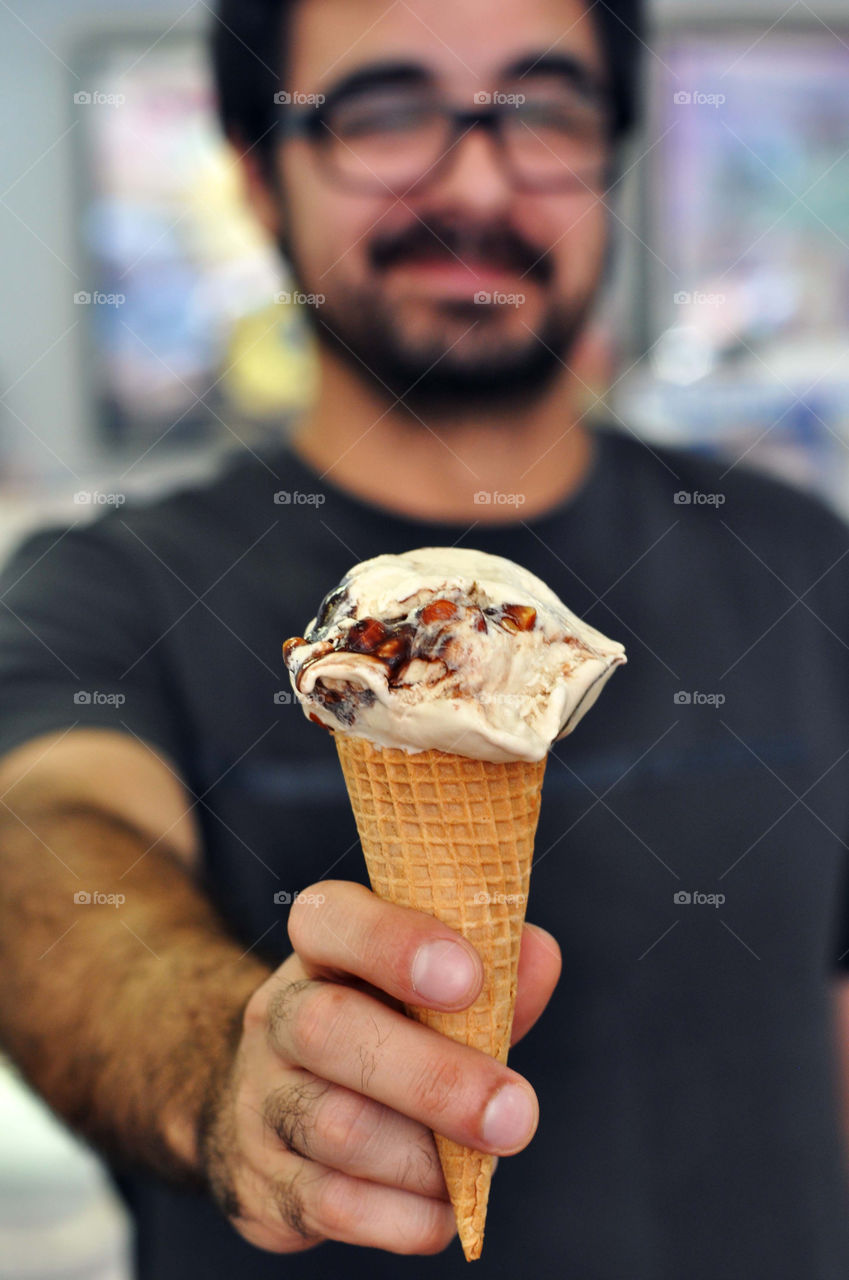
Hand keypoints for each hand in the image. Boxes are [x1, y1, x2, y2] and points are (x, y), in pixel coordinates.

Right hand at [199, 880, 560, 1255]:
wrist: (277, 1111)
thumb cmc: (383, 1031)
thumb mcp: (429, 988)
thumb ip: (491, 972)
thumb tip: (539, 956)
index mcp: (320, 949)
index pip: (330, 918)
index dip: (395, 943)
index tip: (470, 979)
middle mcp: (275, 1016)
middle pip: (327, 1029)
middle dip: (434, 1077)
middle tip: (515, 1114)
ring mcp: (259, 1102)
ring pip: (337, 1128)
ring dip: (430, 1157)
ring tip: (483, 1158)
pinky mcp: (264, 1185)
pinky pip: (334, 1206)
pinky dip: (407, 1216)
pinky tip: (445, 1206)